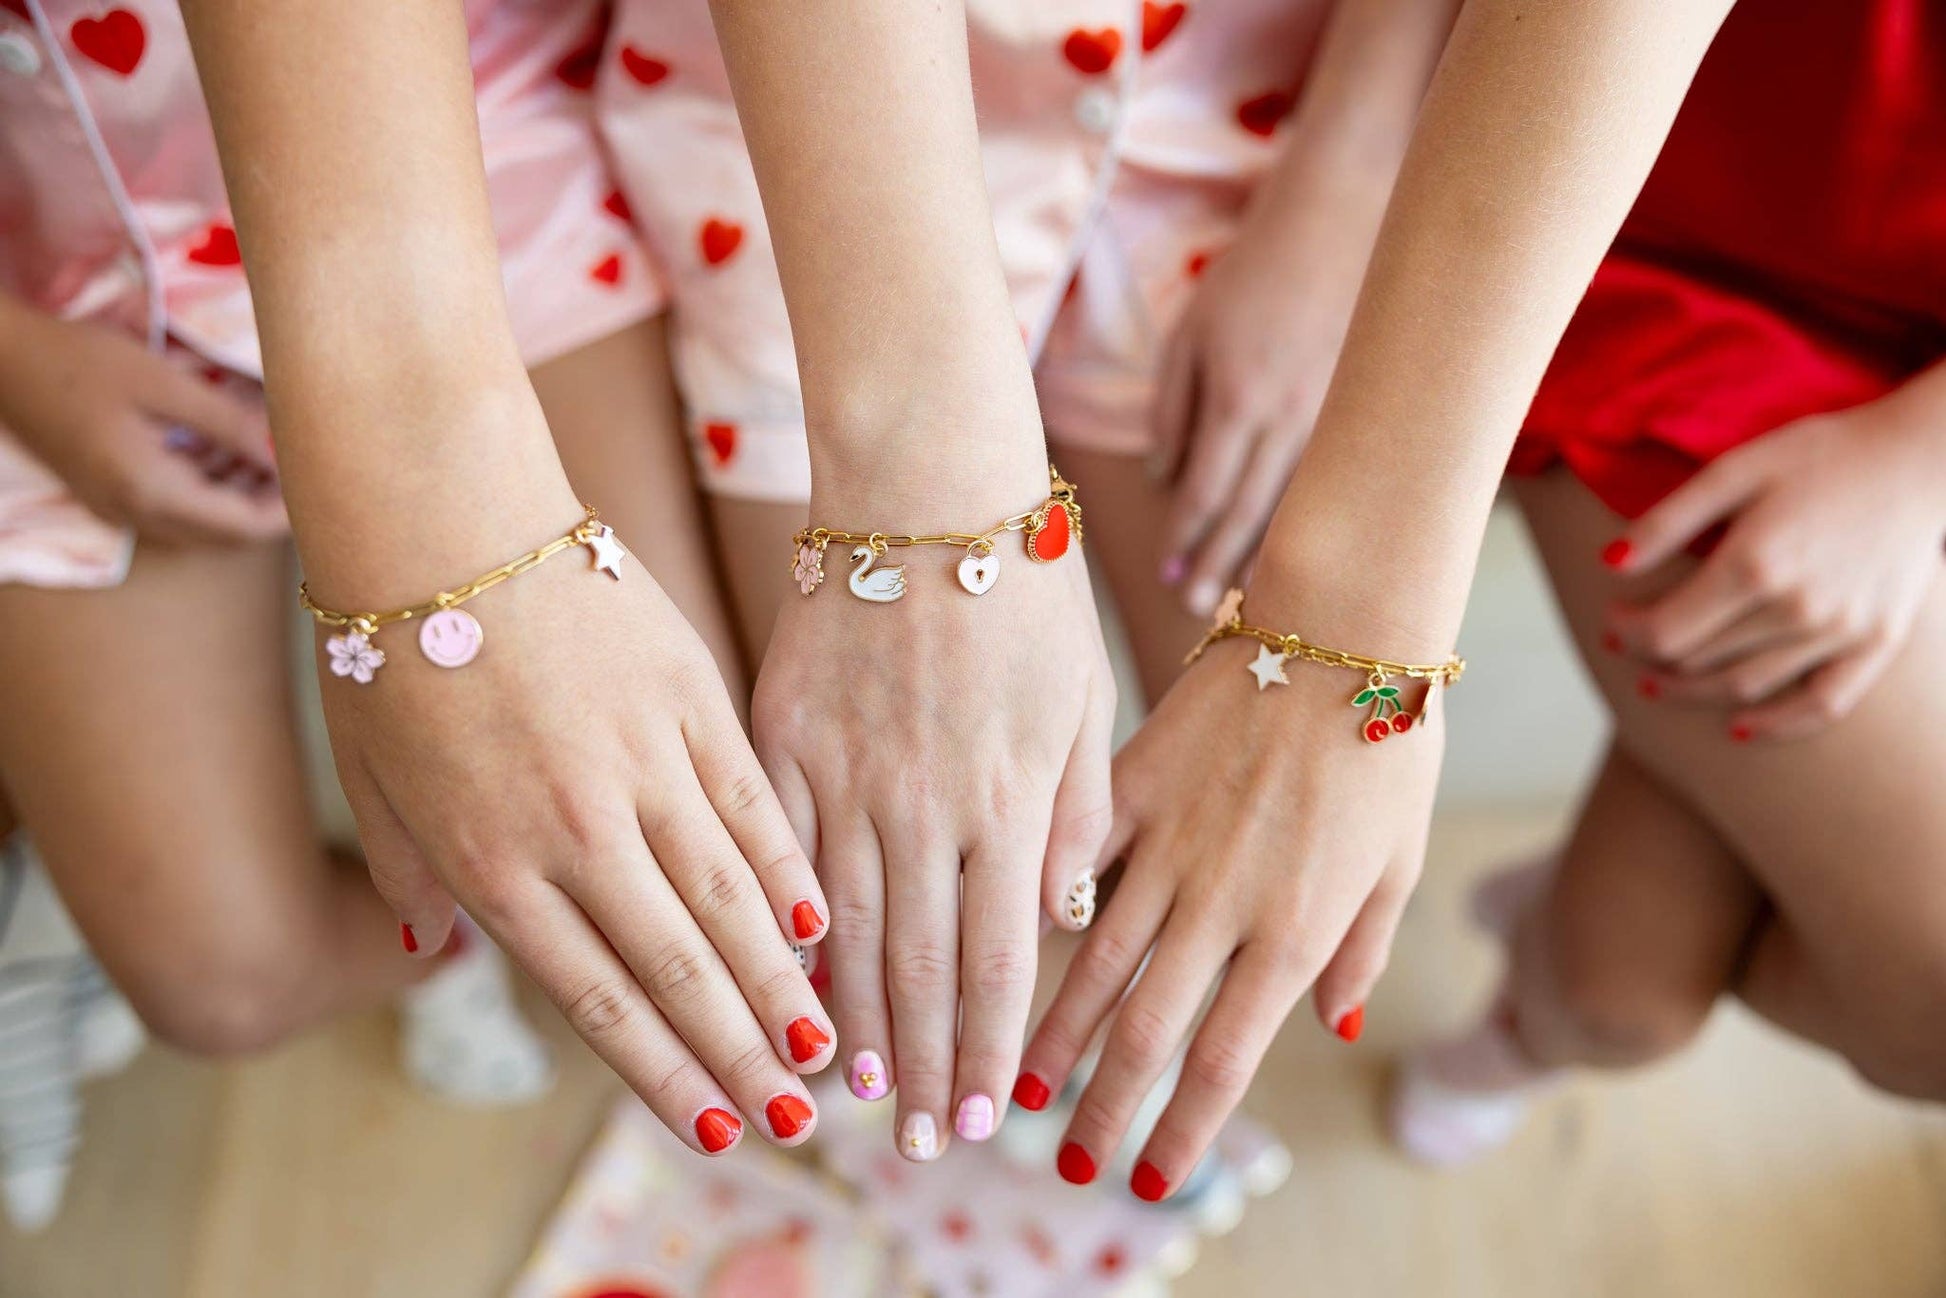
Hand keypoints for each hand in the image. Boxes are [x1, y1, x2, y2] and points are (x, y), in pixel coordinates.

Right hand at [0, 305, 284, 544]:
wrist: (0, 362)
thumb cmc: (79, 361)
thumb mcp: (162, 382)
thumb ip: (226, 423)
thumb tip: (281, 455)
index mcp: (149, 490)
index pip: (239, 527)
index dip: (285, 514)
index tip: (319, 484)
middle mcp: (133, 514)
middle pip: (223, 536)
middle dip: (267, 509)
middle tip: (300, 467)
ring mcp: (116, 511)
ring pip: (199, 528)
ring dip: (238, 499)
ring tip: (267, 452)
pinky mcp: (107, 497)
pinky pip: (172, 512)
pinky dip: (206, 491)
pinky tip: (222, 451)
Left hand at [320, 486, 833, 1156]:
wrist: (445, 517)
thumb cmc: (395, 648)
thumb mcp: (374, 780)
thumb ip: (411, 872)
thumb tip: (432, 944)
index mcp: (495, 864)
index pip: (598, 998)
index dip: (664, 1072)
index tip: (716, 1127)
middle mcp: (578, 832)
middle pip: (679, 966)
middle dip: (744, 1054)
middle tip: (799, 1118)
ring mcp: (644, 765)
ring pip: (730, 897)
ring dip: (782, 983)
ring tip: (829, 1046)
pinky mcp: (692, 700)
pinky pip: (754, 803)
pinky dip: (789, 869)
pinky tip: (822, 923)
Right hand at [752, 457, 1115, 1160]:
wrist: (925, 483)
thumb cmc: (1023, 588)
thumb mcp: (1086, 700)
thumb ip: (1078, 815)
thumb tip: (1063, 919)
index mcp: (1013, 798)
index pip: (999, 957)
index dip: (987, 1046)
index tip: (980, 1115)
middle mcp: (926, 804)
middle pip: (917, 965)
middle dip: (921, 1063)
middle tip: (914, 1142)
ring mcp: (844, 772)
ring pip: (842, 928)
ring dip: (848, 1021)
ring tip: (847, 1093)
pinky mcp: (782, 735)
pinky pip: (777, 853)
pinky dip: (780, 927)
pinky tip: (779, 982)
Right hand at [1018, 611, 1439, 1197]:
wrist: (1342, 624)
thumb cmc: (1386, 741)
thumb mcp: (1396, 858)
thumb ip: (1359, 948)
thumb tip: (1333, 1025)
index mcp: (1293, 928)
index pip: (1223, 1061)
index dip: (1180, 1130)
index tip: (1150, 1181)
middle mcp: (1220, 901)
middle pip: (1143, 1030)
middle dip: (1101, 1109)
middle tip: (1065, 1165)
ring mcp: (1166, 841)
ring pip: (1090, 961)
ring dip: (1051, 1034)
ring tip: (1017, 1085)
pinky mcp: (1129, 782)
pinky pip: (1072, 861)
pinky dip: (1041, 912)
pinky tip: (1003, 950)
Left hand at [1151, 167, 1388, 617]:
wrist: (1346, 216)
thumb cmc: (1255, 272)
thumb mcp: (1191, 331)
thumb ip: (1173, 409)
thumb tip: (1166, 481)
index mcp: (1240, 397)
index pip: (1207, 492)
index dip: (1184, 540)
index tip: (1164, 577)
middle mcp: (1291, 418)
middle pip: (1251, 516)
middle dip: (1219, 567)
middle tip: (1196, 613)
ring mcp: (1337, 417)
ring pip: (1299, 507)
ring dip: (1268, 559)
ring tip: (1242, 603)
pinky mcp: (1368, 411)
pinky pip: (1333, 482)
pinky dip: (1311, 522)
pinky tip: (1298, 551)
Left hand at [1603, 380, 1945, 741]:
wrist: (1922, 457)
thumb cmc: (1821, 454)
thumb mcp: (1736, 469)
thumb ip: (1669, 521)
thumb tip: (1609, 566)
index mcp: (1754, 563)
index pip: (1665, 631)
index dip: (1628, 632)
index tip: (1612, 620)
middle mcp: (1796, 608)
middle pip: (1699, 661)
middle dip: (1652, 659)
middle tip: (1630, 647)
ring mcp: (1841, 631)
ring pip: (1746, 687)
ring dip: (1694, 693)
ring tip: (1663, 685)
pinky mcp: (1878, 643)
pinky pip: (1822, 705)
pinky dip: (1777, 725)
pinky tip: (1739, 728)